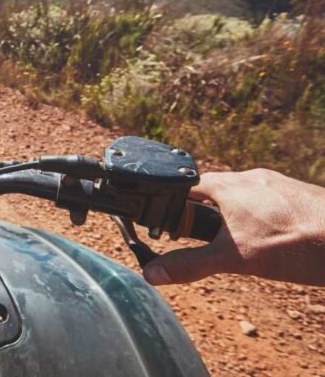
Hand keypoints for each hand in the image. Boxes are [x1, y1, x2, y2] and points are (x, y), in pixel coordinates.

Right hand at [143, 169, 324, 285]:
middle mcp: (253, 179)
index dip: (176, 205)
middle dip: (208, 216)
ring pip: (245, 198)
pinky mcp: (299, 196)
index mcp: (229, 186)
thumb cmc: (293, 244)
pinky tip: (273, 241)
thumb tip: (152, 273)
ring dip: (236, 218)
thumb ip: (191, 264)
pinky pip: (270, 203)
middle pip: (217, 192)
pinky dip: (263, 220)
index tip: (171, 226)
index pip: (189, 186)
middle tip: (209, 242)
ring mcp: (279, 185)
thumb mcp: (234, 259)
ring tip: (242, 245)